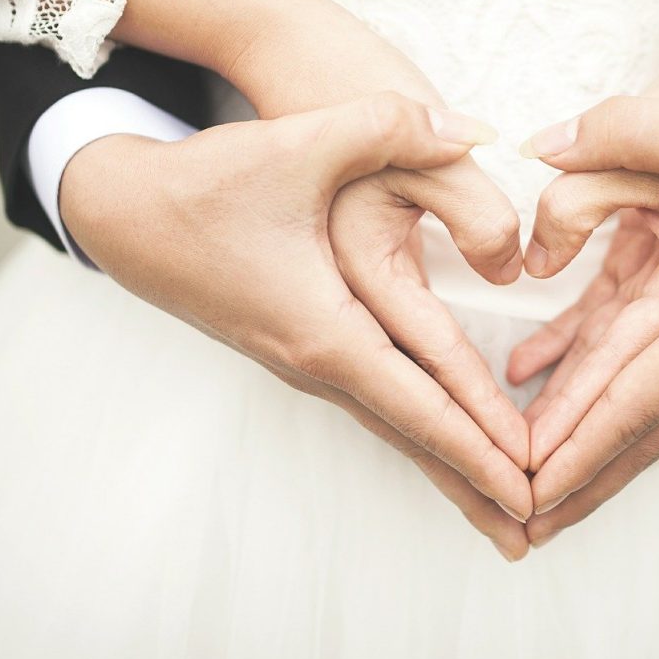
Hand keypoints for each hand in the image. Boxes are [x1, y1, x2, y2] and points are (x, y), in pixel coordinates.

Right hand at [60, 92, 533, 558]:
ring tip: (494, 503)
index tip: (530, 488)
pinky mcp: (299, 344)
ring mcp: (303, 360)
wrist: (125, 213)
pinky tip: (437, 435)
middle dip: (473, 481)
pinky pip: (373, 399)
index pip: (420, 404)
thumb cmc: (207, 185)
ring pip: (392, 423)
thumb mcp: (301, 143)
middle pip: (411, 435)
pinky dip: (416, 427)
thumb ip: (392, 127)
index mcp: (324, 329)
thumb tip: (478, 131)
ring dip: (447, 462)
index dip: (481, 444)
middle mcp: (315, 361)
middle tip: (532, 531)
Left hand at [513, 92, 658, 544]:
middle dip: (577, 474)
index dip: (573, 450)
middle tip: (519, 518)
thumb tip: (540, 148)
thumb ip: (618, 131)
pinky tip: (555, 373)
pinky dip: (611, 381)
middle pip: (638, 429)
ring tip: (541, 479)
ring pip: (649, 407)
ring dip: (593, 442)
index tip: (527, 495)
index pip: (631, 404)